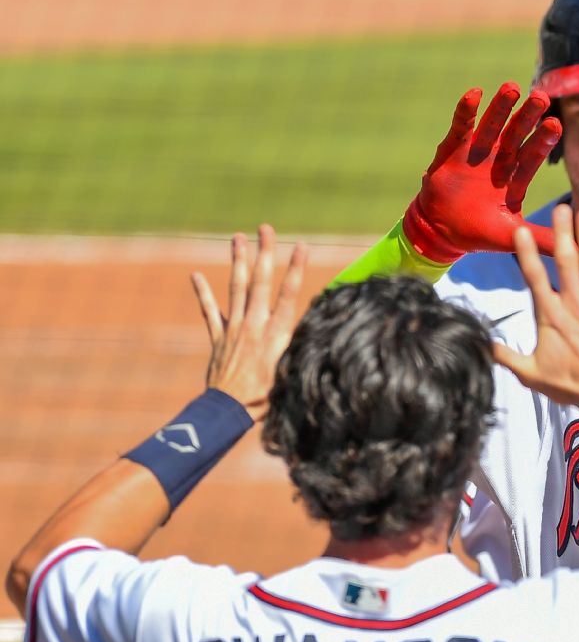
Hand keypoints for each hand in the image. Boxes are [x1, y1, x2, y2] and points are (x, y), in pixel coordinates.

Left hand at [191, 225, 307, 418]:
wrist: (228, 413)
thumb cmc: (267, 399)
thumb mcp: (292, 373)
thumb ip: (300, 348)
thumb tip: (319, 330)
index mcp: (275, 334)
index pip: (288, 295)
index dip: (295, 269)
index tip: (301, 245)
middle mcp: (254, 326)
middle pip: (260, 283)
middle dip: (264, 253)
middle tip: (265, 228)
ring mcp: (234, 330)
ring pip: (236, 289)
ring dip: (238, 261)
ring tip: (237, 237)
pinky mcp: (219, 339)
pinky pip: (210, 312)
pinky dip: (203, 293)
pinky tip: (195, 274)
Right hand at [404, 82, 561, 263]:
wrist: (442, 232)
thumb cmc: (479, 232)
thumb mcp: (512, 235)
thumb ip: (542, 238)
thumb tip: (575, 248)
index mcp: (516, 177)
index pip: (534, 154)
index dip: (543, 140)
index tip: (556, 125)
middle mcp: (500, 159)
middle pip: (517, 133)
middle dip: (528, 116)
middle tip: (542, 97)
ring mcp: (477, 152)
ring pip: (492, 125)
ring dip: (500, 107)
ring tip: (512, 88)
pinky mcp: (453, 150)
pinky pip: (461, 127)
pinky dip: (466, 112)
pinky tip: (475, 94)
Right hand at [493, 204, 578, 418]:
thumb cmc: (570, 385)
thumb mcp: (531, 374)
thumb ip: (505, 356)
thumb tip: (480, 344)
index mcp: (550, 316)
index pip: (534, 278)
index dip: (526, 253)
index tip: (520, 230)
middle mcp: (573, 305)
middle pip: (565, 262)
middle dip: (561, 233)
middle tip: (558, 208)